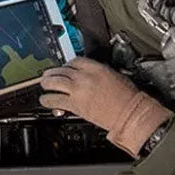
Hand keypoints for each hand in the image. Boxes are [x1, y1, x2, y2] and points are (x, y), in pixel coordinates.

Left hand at [40, 57, 172, 156]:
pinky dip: (48, 100)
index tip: (65, 67)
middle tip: (48, 74)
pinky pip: (56, 99)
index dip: (67, 64)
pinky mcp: (76, 105)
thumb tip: (89, 74)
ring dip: (47, 82)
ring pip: (56, 82)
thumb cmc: (128, 97)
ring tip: (44, 84)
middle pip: (62, 69)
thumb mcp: (114, 75)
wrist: (131, 113)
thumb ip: (98, 72)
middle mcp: (84, 76)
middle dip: (53, 72)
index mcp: (95, 67)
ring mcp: (79, 90)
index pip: (75, 60)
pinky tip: (44, 99)